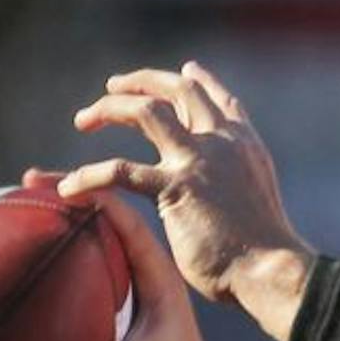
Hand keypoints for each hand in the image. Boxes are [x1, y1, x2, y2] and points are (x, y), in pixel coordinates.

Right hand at [25, 171, 230, 340]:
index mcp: (158, 278)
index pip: (127, 221)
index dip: (94, 197)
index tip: (55, 186)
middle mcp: (151, 270)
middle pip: (113, 215)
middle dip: (74, 192)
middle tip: (30, 179)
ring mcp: (142, 280)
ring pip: (107, 231)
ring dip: (73, 211)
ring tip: (33, 196)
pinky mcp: (132, 294)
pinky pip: (102, 253)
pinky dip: (76, 238)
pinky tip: (49, 240)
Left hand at [61, 62, 314, 340]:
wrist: (271, 270)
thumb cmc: (264, 254)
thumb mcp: (255, 202)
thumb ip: (233, 185)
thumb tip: (217, 198)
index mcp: (245, 144)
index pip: (219, 99)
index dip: (199, 80)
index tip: (185, 70)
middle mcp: (222, 141)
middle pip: (179, 90)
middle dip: (141, 82)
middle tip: (111, 88)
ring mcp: (198, 160)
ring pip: (147, 111)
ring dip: (110, 108)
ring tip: (83, 120)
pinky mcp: (175, 187)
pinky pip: (120, 171)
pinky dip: (89, 176)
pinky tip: (68, 189)